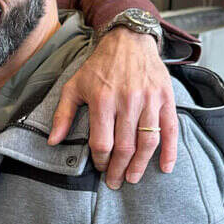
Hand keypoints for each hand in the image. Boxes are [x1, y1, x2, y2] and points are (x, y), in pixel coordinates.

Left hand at [48, 27, 176, 189]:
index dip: (101, 160)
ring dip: (140, 165)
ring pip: (147, 142)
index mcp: (102, 100)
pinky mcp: (165, 98)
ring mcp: (148, 100)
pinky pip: (170, 130)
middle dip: (119, 169)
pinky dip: (169, 151)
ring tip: (133, 178)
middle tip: (115, 182)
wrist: (128, 40)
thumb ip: (62, 115)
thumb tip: (52, 141)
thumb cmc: (99, 66)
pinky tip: (165, 167)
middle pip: (124, 147)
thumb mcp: (74, 86)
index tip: (100, 167)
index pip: (102, 142)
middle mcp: (127, 101)